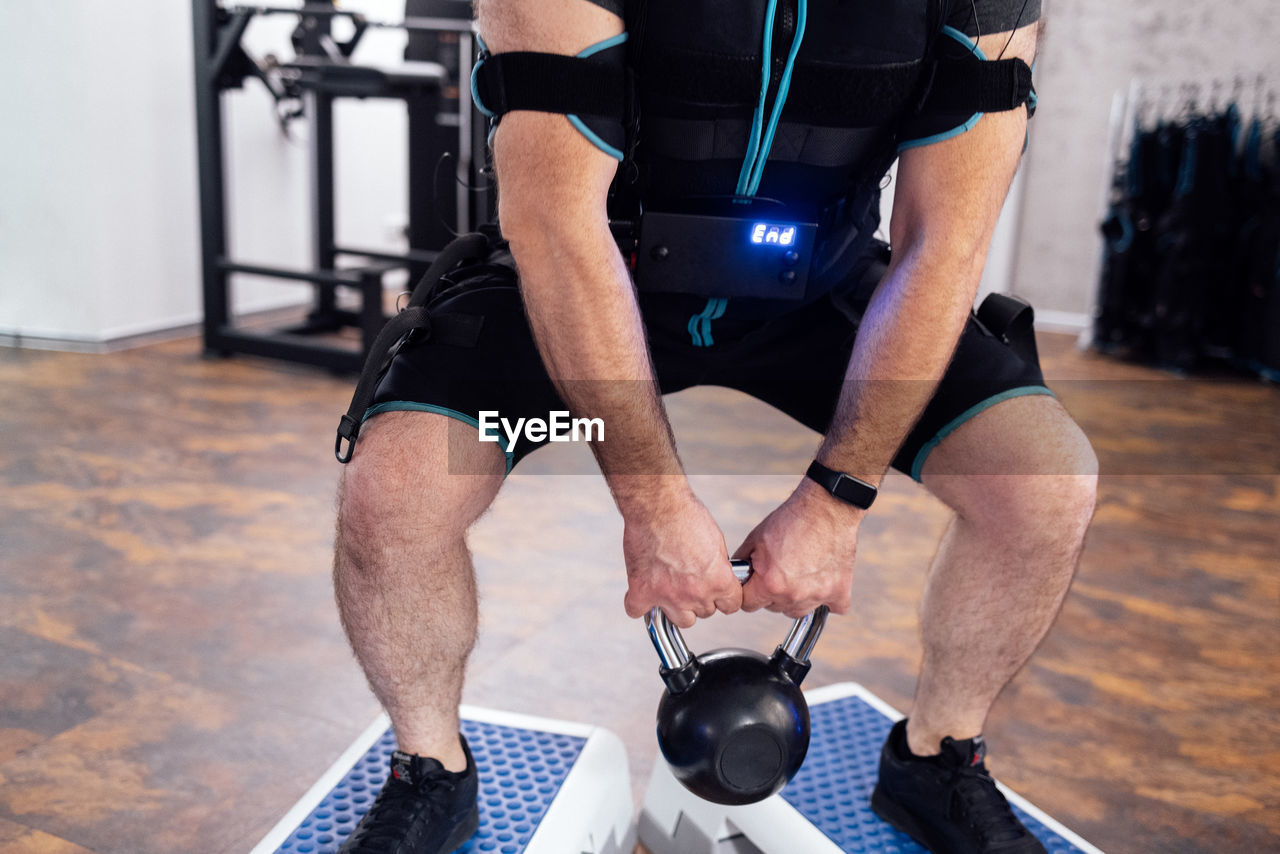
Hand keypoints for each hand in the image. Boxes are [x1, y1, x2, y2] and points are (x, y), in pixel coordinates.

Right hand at [621, 485, 741, 627]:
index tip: (718, 594)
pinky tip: (642, 593)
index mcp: (718, 581)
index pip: (730, 606)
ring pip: (680, 620)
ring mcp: (667, 596)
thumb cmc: (686, 515)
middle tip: (690, 580)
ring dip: (677, 608)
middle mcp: (695, 593)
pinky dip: (639, 605)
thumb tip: (715, 577)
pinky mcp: (642, 591)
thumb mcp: (716, 541)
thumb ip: (717, 567)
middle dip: (700, 599)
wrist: (658, 506)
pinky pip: (637, 611)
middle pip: (705, 613)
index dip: (724, 598)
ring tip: (671, 588)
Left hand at [734, 478, 862, 617]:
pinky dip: (827, 599)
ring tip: (800, 572)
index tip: (756, 583)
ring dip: (797, 597)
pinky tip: (821, 581)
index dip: (750, 592)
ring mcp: (818, 596)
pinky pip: (831, 609)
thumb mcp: (755, 539)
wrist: (826, 508)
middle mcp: (793, 595)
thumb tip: (736, 576)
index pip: (748, 605)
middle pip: (774, 608)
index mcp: (770, 584)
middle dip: (773, 593)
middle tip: (781, 570)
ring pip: (798, 611)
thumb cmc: (793, 520)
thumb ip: (742, 562)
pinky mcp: (839, 592)